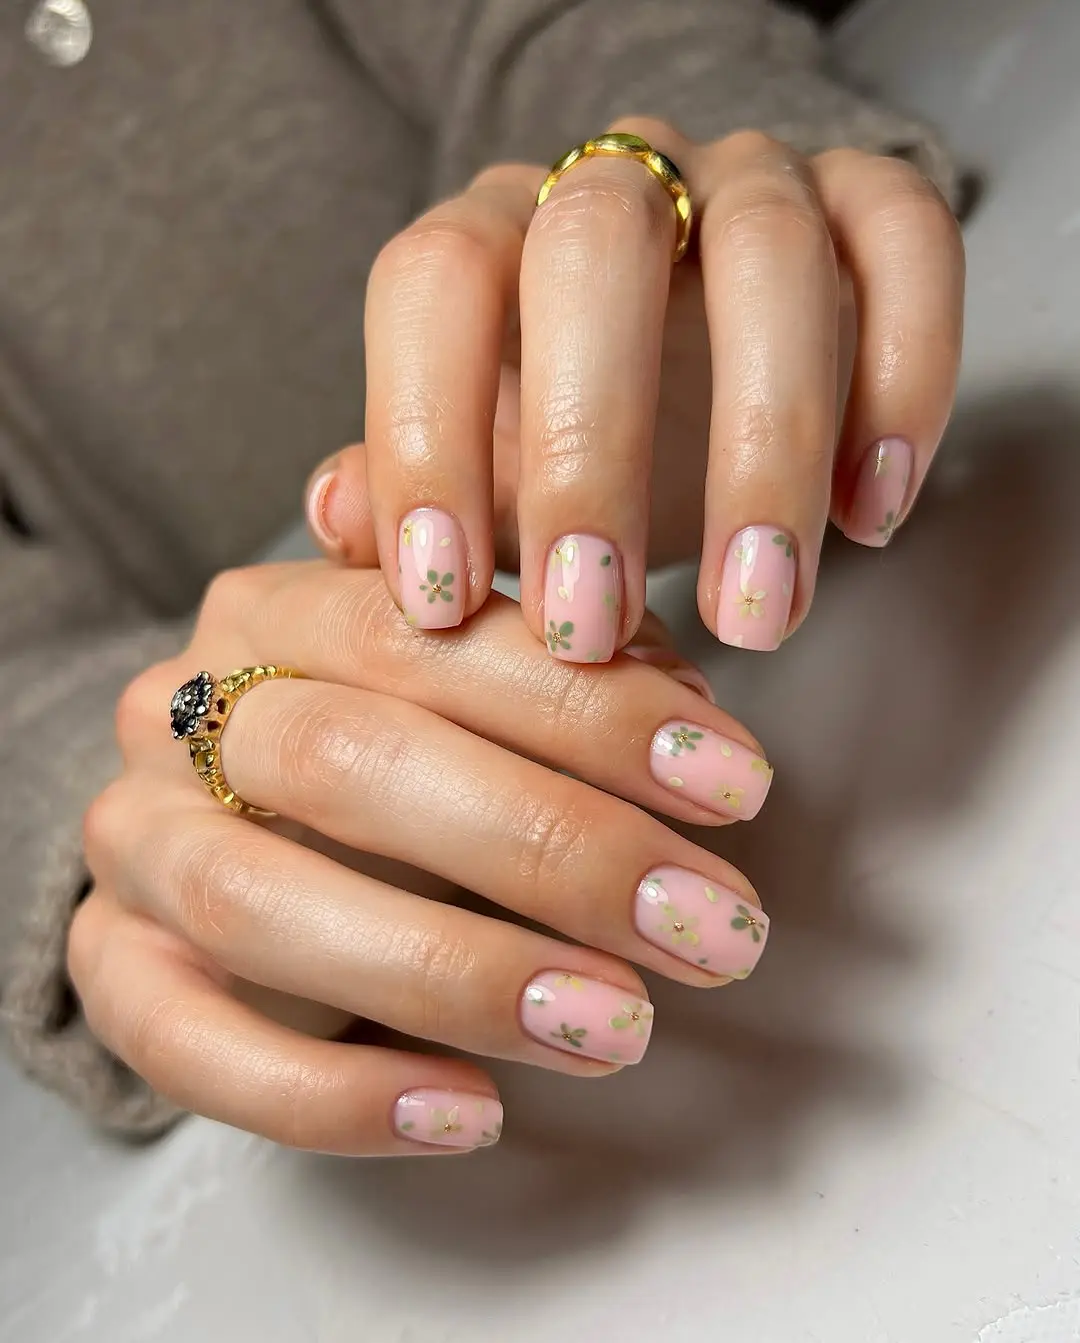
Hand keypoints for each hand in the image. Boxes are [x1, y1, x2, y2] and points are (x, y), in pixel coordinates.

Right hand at [72, 564, 773, 1155]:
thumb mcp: (481, 684)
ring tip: (618, 1026)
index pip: (425, 631)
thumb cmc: (402, 744)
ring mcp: (135, 842)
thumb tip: (681, 699)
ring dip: (456, 972)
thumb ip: (563, 667)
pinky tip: (473, 1113)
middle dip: (546, 846)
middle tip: (706, 925)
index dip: (586, 706)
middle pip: (346, 759)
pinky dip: (334, 1097)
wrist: (247, 829)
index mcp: (279, 607)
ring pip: (262, 904)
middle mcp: (183, 710)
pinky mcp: (113, 971)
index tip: (733, 782)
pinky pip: (189, 1046)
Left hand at [307, 120, 962, 656]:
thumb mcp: (487, 477)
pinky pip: (908, 243)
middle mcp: (615, 183)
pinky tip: (871, 518)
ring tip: (756, 616)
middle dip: (592, 451)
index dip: (424, 434)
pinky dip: (905, 378)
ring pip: (770, 258)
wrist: (701, 369)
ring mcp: (749, 181)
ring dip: (768, 450)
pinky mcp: (868, 206)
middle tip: (595, 631)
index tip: (443, 602)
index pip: (436, 282)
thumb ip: (414, 492)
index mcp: (494, 235)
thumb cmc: (576, 439)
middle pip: (595, 251)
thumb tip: (336, 517)